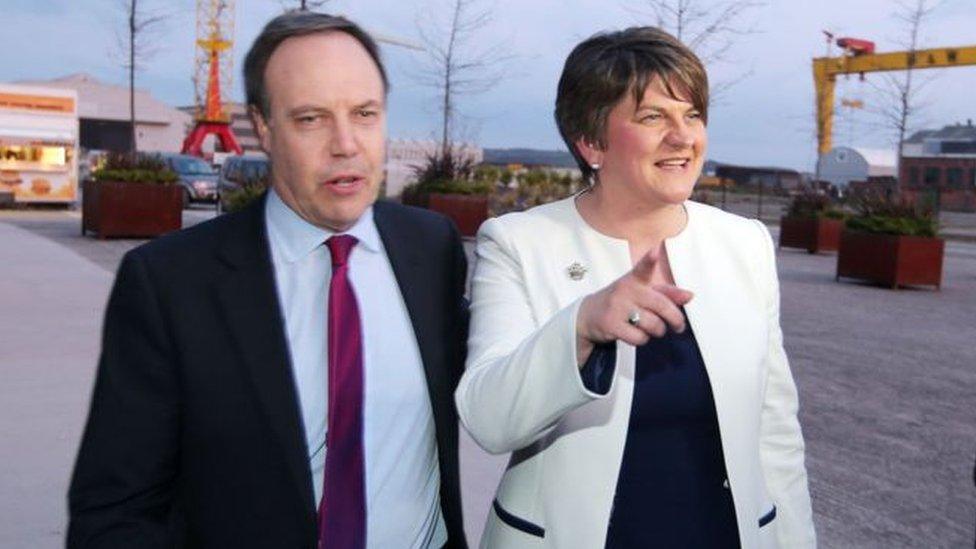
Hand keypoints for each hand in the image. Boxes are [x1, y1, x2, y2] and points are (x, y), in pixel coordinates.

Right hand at [575, 249, 693, 363]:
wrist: (588, 315)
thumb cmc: (621, 302)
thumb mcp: (641, 292)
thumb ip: (666, 293)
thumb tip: (689, 296)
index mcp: (634, 280)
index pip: (642, 268)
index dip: (649, 260)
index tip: (654, 251)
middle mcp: (626, 290)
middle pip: (661, 305)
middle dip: (675, 319)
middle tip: (678, 326)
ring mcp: (617, 307)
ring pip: (653, 325)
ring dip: (656, 331)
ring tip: (649, 328)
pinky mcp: (611, 324)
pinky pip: (640, 338)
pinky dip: (642, 340)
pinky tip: (634, 334)